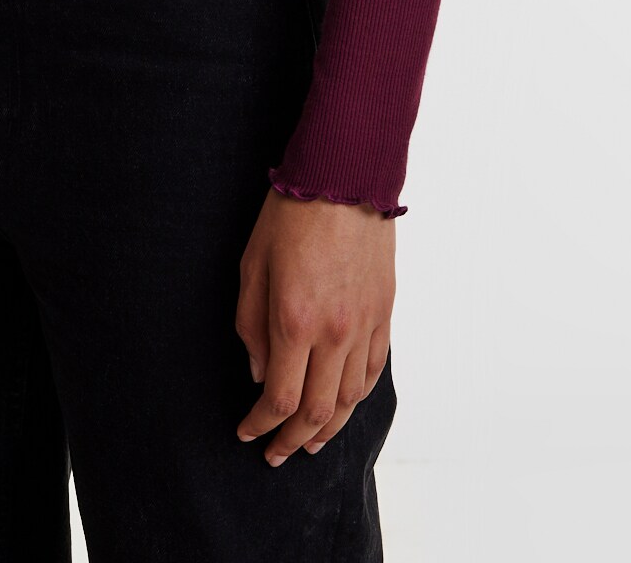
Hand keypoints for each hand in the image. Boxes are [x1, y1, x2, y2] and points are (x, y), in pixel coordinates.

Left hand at [234, 186, 394, 464]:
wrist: (344, 176)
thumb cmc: (290, 214)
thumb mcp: (252, 265)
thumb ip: (250, 324)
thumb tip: (258, 371)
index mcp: (294, 321)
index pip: (279, 398)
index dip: (260, 424)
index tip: (246, 432)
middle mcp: (334, 332)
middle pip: (317, 412)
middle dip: (291, 440)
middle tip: (274, 453)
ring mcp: (365, 325)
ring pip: (350, 399)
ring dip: (329, 429)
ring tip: (309, 442)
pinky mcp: (384, 313)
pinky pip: (374, 370)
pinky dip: (358, 398)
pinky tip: (344, 406)